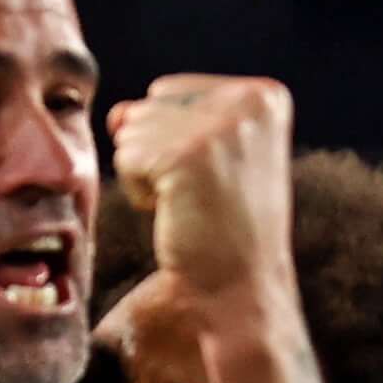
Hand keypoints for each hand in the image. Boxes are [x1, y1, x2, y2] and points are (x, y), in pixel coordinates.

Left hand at [106, 74, 295, 320]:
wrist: (241, 292)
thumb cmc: (226, 231)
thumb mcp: (208, 157)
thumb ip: (165, 117)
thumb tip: (117, 115)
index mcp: (266, 96)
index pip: (174, 91)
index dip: (179, 142)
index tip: (216, 180)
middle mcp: (249, 102)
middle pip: (153, 103)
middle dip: (161, 153)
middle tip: (203, 197)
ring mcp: (220, 126)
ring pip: (134, 129)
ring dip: (149, 174)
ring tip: (191, 206)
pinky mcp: (186, 155)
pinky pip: (126, 157)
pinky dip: (139, 191)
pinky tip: (178, 214)